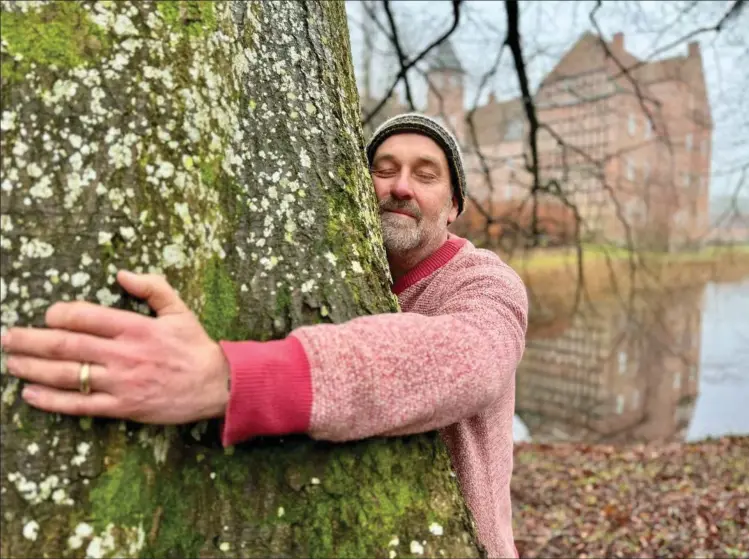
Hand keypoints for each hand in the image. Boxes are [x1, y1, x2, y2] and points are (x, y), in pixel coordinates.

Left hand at [1, 270, 230, 423]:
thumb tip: (121, 274)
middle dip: (31, 341)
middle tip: (8, 338)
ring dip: (34, 369)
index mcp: (135, 328)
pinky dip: (52, 400)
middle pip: (66, 346)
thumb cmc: (195, 346)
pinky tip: (31, 394)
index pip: (85, 317)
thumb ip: (152, 287)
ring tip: (11, 363)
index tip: (47, 315)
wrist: (215, 385)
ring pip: (68, 375)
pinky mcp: (122, 407)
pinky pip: (80, 404)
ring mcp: (120, 383)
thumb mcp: (179, 310)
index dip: (59, 314)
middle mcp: (123, 355)